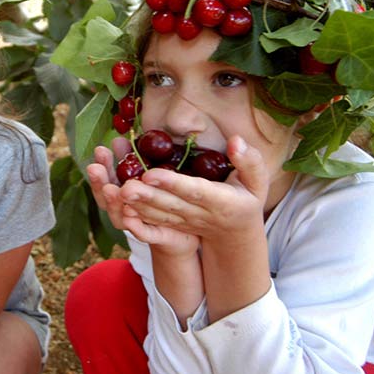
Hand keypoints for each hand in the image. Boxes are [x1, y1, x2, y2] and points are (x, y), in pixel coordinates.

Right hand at [88, 140, 198, 256]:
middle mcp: (125, 211)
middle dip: (100, 182)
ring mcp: (137, 225)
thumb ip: (136, 159)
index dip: (102, 165)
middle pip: (106, 198)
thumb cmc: (168, 197)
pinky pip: (143, 233)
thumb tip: (121, 137)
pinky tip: (130, 216)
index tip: (101, 149)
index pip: (106, 179)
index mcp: (123, 194)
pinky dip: (135, 227)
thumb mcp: (152, 173)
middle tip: (95, 167)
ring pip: (119, 217)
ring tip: (112, 190)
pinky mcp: (155, 237)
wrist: (189, 230)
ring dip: (113, 204)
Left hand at [122, 136, 269, 246]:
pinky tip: (119, 206)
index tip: (151, 173)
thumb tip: (236, 141)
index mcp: (220, 201)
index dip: (172, 183)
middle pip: (169, 204)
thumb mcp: (257, 181)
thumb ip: (249, 161)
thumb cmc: (248, 198)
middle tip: (124, 186)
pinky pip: (153, 222)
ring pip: (157, 214)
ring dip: (136, 205)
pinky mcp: (174, 224)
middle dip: (146, 196)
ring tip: (115, 192)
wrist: (236, 232)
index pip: (193, 190)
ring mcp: (184, 222)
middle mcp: (199, 214)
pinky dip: (136, 216)